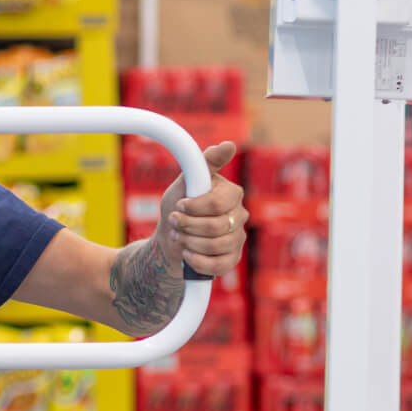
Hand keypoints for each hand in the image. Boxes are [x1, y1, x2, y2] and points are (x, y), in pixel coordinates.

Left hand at [156, 142, 248, 277]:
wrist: (171, 236)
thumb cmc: (179, 205)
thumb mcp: (186, 181)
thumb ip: (205, 162)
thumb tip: (229, 145)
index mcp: (232, 194)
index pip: (218, 204)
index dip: (194, 208)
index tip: (179, 205)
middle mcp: (240, 215)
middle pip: (216, 226)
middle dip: (188, 226)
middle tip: (174, 222)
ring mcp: (238, 238)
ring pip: (217, 246)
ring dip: (190, 242)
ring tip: (178, 237)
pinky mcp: (232, 258)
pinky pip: (220, 265)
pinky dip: (198, 261)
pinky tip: (187, 254)